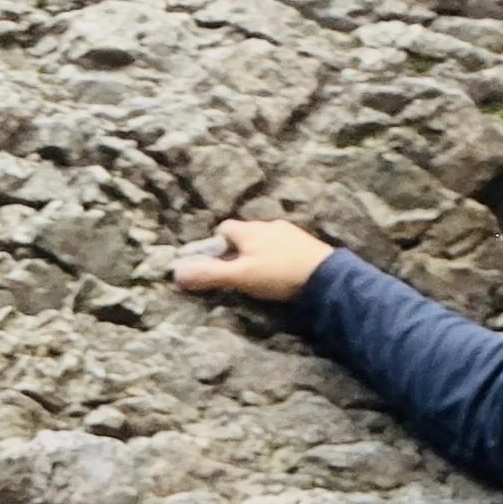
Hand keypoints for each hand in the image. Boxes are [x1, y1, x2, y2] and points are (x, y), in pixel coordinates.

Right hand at [171, 218, 333, 300]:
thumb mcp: (241, 277)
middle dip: (239, 249)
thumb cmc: (279, 275)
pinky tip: (284, 273)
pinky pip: (286, 247)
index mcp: (249, 231)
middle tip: (238, 270)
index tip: (216, 261)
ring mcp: (290, 233)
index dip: (217, 244)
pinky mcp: (307, 244)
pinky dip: (280, 257)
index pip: (224, 229)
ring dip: (261, 252)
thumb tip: (177, 273)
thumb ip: (211, 275)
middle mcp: (268, 226)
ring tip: (262, 273)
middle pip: (246, 233)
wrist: (326, 277)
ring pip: (267, 239)